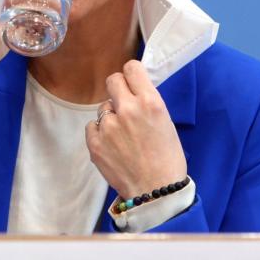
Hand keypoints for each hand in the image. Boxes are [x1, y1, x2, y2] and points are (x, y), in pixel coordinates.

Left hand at [85, 60, 187, 198]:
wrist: (156, 191)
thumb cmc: (167, 159)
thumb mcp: (165, 122)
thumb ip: (147, 103)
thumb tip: (132, 91)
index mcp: (150, 103)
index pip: (131, 68)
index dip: (131, 74)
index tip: (132, 81)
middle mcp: (128, 110)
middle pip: (112, 80)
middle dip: (118, 90)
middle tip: (124, 104)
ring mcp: (108, 127)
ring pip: (103, 108)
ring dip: (110, 116)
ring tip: (123, 136)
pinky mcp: (95, 143)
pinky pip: (92, 126)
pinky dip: (100, 133)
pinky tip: (113, 146)